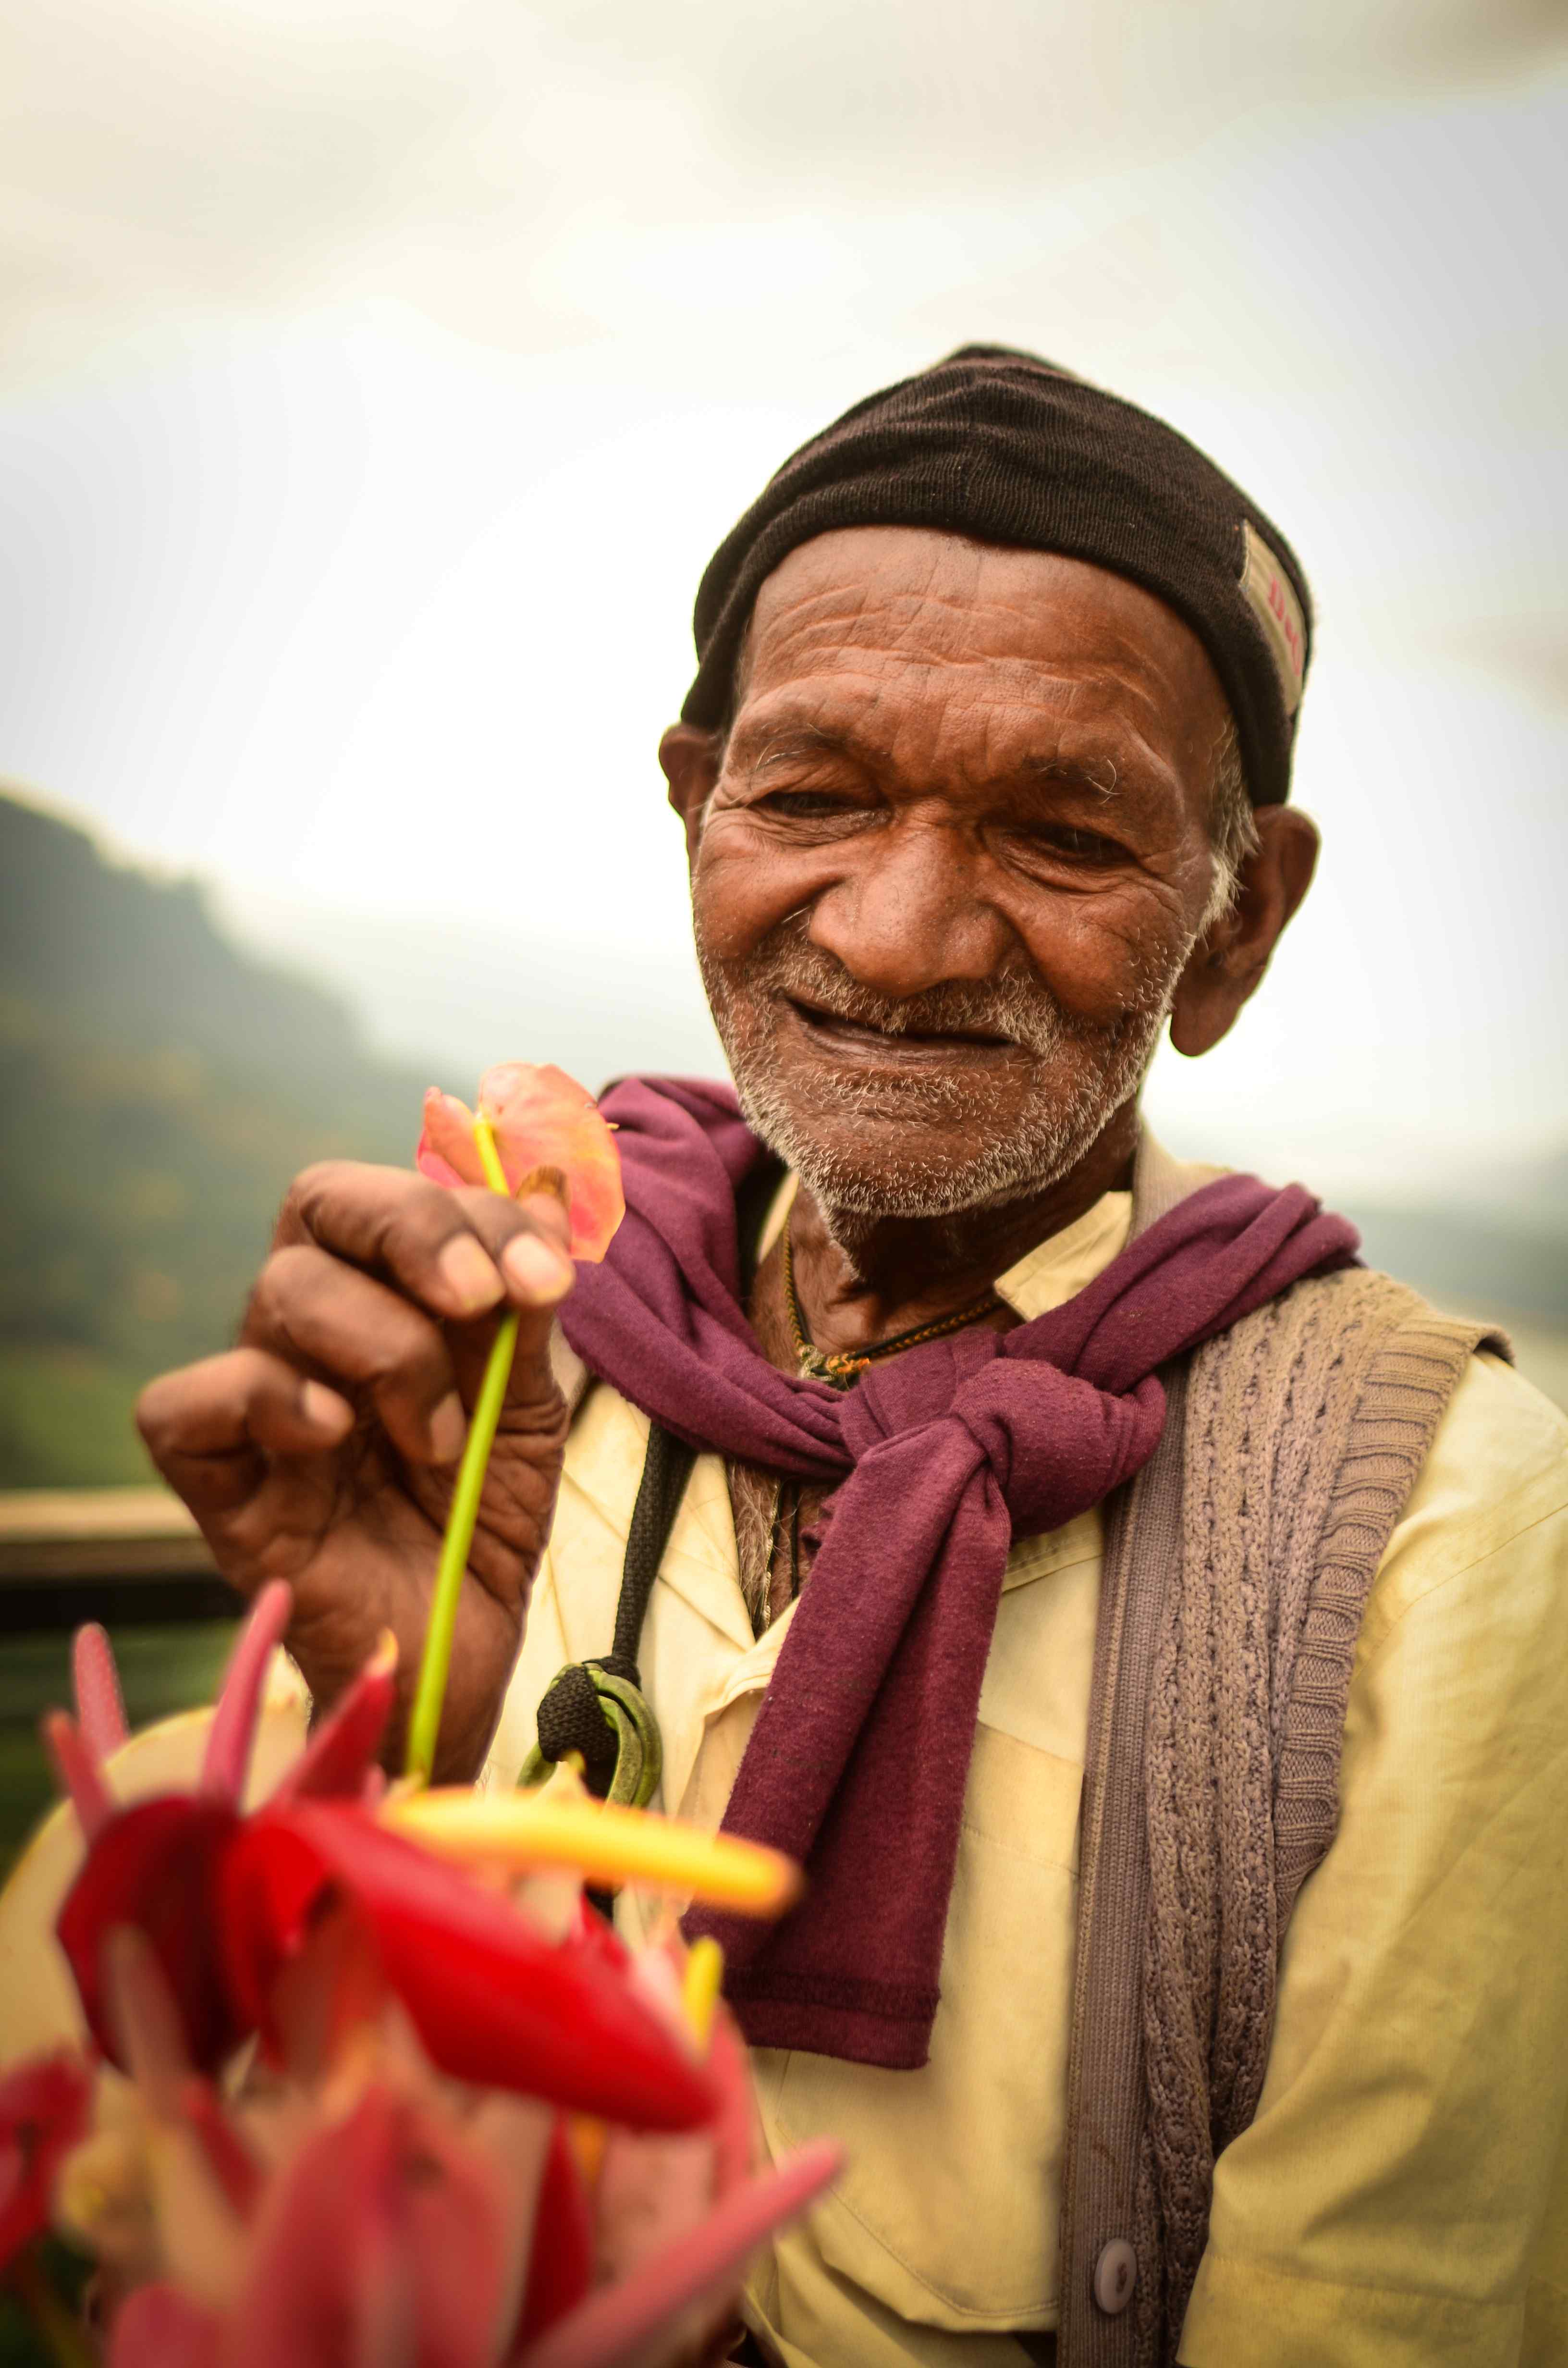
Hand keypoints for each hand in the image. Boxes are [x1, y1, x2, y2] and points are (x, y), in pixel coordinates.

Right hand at [136, 1162, 576, 1780]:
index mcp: (376, 1297)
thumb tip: (542, 1192)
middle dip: (415, 1231)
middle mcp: (309, 1331)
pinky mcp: (218, 1488)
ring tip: (438, 1438)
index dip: (468, 1211)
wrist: (463, 1651)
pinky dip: (262, 1399)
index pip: (386, 1194)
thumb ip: (525, 1308)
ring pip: (280, 1292)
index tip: (547, 1278)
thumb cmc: (480, 1520)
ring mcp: (259, 1403)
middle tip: (481, 1299)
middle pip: (317, 1203)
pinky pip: (185, 1406)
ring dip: (387, 1349)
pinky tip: (331, 1434)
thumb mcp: (526, 1406)